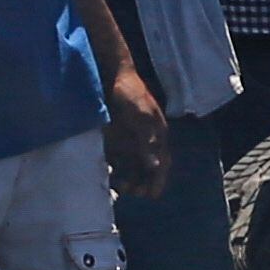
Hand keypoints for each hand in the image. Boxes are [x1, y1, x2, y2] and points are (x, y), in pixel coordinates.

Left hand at [102, 63, 166, 197]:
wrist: (111, 73)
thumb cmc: (130, 92)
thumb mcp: (140, 115)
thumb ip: (147, 139)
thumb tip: (155, 165)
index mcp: (158, 135)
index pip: (162, 164)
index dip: (159, 180)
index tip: (152, 196)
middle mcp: (146, 140)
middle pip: (148, 169)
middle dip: (143, 183)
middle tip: (132, 193)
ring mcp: (130, 139)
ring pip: (133, 167)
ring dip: (129, 179)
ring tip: (119, 189)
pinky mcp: (115, 138)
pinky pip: (117, 160)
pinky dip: (115, 170)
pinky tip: (107, 177)